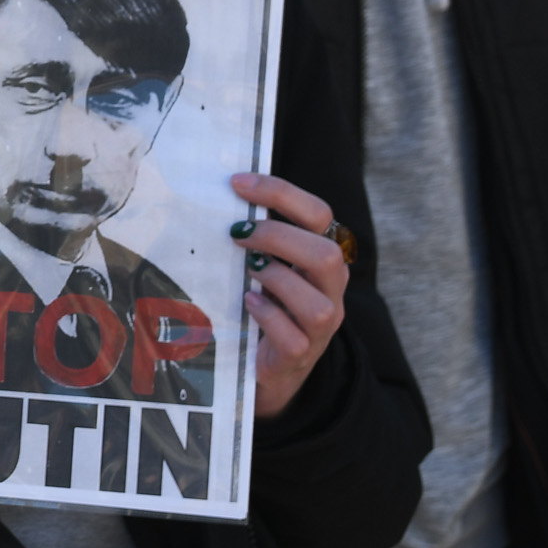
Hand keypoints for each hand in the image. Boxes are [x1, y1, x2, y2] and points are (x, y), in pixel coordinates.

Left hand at [229, 175, 350, 418]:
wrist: (266, 364)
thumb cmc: (264, 303)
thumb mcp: (264, 265)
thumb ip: (255, 237)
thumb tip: (217, 196)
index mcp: (321, 257)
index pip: (319, 214)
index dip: (281, 193)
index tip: (238, 183)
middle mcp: (330, 289)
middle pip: (328, 255)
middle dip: (279, 237)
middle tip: (237, 233)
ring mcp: (321, 326)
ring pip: (318, 303)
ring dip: (277, 279)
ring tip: (247, 270)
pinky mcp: (301, 354)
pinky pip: (293, 336)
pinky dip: (268, 316)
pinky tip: (247, 303)